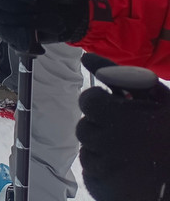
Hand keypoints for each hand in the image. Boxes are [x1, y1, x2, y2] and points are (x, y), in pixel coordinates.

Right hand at [0, 0, 92, 51]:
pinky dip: (24, 41)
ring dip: (34, 22)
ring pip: (4, 17)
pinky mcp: (9, 31)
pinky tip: (39, 46)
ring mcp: (4, 12)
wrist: (76, 13)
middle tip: (52, 7)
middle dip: (26, 6)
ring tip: (58, 23)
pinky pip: (7, 36)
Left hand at [77, 80, 169, 200]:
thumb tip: (86, 56)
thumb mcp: (158, 98)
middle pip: (86, 127)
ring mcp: (106, 171)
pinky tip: (126, 169)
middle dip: (102, 127)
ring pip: (87, 151)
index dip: (102, 103)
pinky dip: (104, 169)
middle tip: (127, 133)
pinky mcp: (104, 190)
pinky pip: (91, 174)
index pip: (89, 101)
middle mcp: (110, 145)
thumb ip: (120, 76)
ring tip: (130, 153)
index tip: (117, 109)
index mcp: (121, 119)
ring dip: (102, 148)